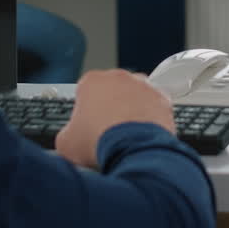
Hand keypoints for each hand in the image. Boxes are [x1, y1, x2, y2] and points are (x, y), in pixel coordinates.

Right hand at [55, 69, 175, 167]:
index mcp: (92, 81)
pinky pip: (154, 108)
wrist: (133, 150)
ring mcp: (143, 86)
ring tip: (126, 136)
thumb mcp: (65, 143)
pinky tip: (143, 136)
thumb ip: (66, 134)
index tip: (85, 126)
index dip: (84, 111)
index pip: (84, 91)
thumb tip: (69, 141)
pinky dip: (150, 119)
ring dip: (131, 111)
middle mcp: (119, 77)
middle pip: (111, 91)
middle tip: (106, 132)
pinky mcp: (162, 99)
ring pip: (134, 97)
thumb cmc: (100, 142)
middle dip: (109, 108)